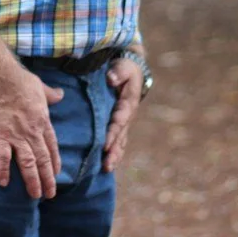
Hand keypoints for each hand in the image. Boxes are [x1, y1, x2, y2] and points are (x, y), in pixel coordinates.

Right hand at [0, 69, 64, 198]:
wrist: (0, 78)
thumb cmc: (20, 81)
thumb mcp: (41, 87)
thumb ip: (50, 95)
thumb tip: (60, 94)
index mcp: (43, 122)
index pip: (51, 147)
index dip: (54, 162)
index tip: (56, 175)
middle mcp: (32, 133)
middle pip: (42, 160)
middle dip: (47, 179)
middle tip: (49, 195)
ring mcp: (16, 136)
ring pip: (27, 163)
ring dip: (32, 180)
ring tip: (34, 195)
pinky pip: (2, 157)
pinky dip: (3, 170)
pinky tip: (3, 183)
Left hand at [104, 56, 146, 171]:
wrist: (132, 70)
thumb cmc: (126, 69)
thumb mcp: (124, 67)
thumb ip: (119, 73)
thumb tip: (111, 79)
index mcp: (128, 104)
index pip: (119, 121)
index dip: (112, 133)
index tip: (104, 145)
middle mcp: (127, 116)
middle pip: (120, 137)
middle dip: (113, 151)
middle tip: (106, 165)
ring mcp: (125, 122)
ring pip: (120, 142)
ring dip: (115, 156)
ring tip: (107, 169)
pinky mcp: (120, 124)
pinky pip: (118, 140)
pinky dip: (114, 152)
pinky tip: (107, 164)